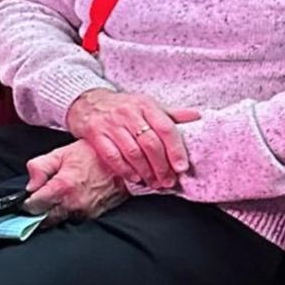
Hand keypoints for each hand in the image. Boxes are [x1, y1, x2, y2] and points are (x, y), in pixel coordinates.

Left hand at [23, 140, 129, 224]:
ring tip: (54, 201)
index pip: (34, 206)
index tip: (26, 199)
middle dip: (38, 212)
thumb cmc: (91, 155)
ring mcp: (86, 212)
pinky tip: (68, 203)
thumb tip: (29, 186)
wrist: (123, 162)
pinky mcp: (95, 216)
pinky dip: (68, 214)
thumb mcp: (61, 154)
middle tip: (38, 202)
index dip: (26, 203)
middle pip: (45, 219)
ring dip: (53, 214)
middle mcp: (74, 204)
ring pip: (60, 221)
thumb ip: (39, 167)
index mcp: (62, 187)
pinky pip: (75, 220)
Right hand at [65, 88, 199, 189]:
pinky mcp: (95, 134)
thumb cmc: (122, 106)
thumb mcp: (147, 105)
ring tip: (153, 183)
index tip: (182, 168)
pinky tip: (134, 177)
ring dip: (145, 172)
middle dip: (161, 166)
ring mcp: (110, 124)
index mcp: (146, 105)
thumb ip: (171, 114)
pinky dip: (125, 170)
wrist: (87, 101)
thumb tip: (196, 116)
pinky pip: (112, 156)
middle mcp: (128, 113)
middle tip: (168, 181)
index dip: (176, 150)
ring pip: (132, 152)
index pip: (166, 129)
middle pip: (150, 144)